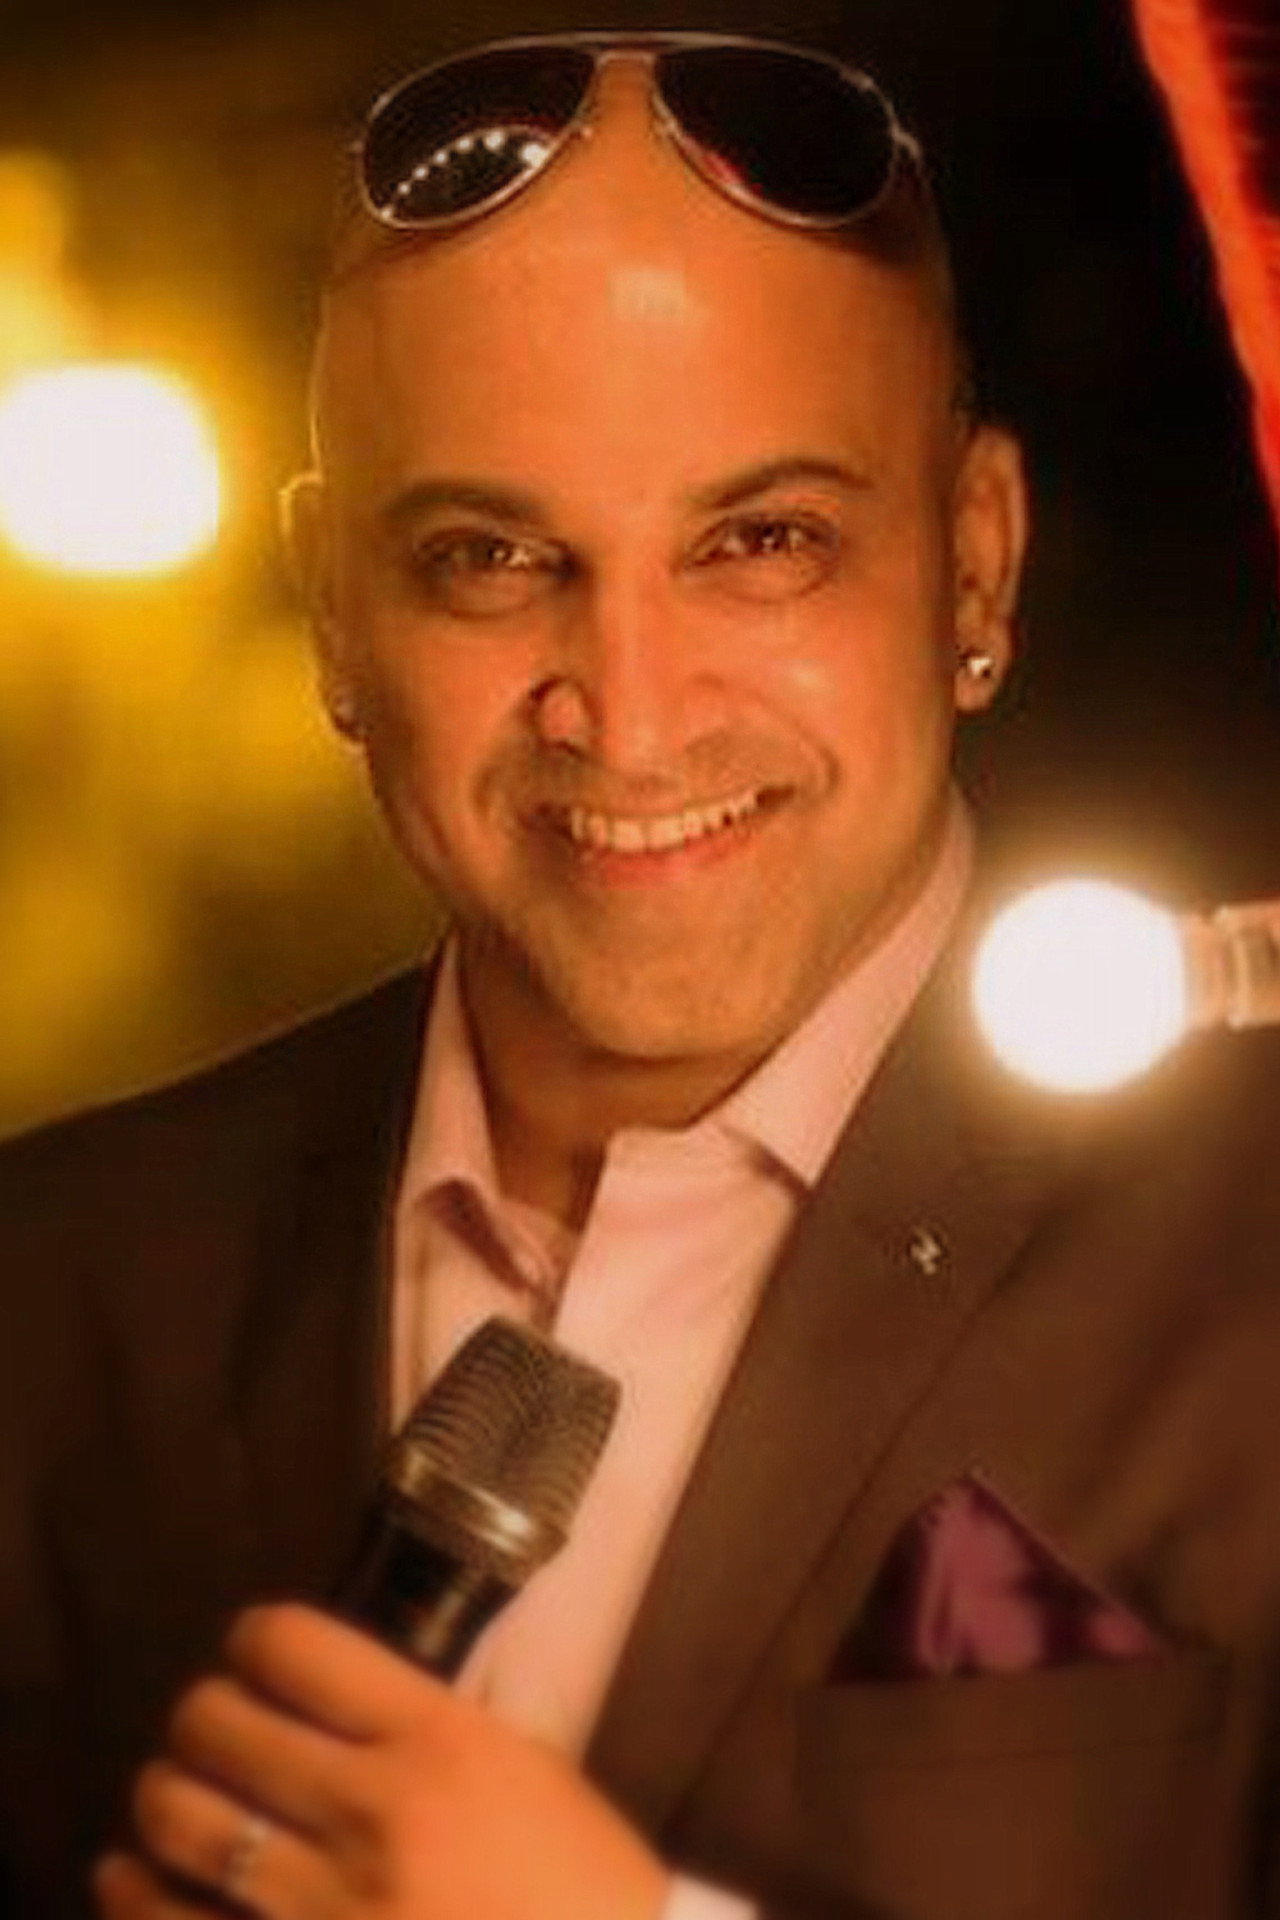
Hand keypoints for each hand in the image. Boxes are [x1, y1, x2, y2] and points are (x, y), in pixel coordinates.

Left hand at [94, 1601, 670, 1919]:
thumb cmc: (579, 1891)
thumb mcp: (524, 1775)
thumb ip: (430, 1730)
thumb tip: (333, 1699)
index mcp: (439, 1742)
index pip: (297, 1647)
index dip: (255, 1641)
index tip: (252, 1657)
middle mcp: (373, 1812)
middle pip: (218, 1725)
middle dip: (199, 1717)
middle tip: (207, 1730)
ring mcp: (325, 1910)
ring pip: (180, 1823)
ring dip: (159, 1800)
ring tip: (166, 1799)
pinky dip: (131, 1897)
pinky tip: (130, 1882)